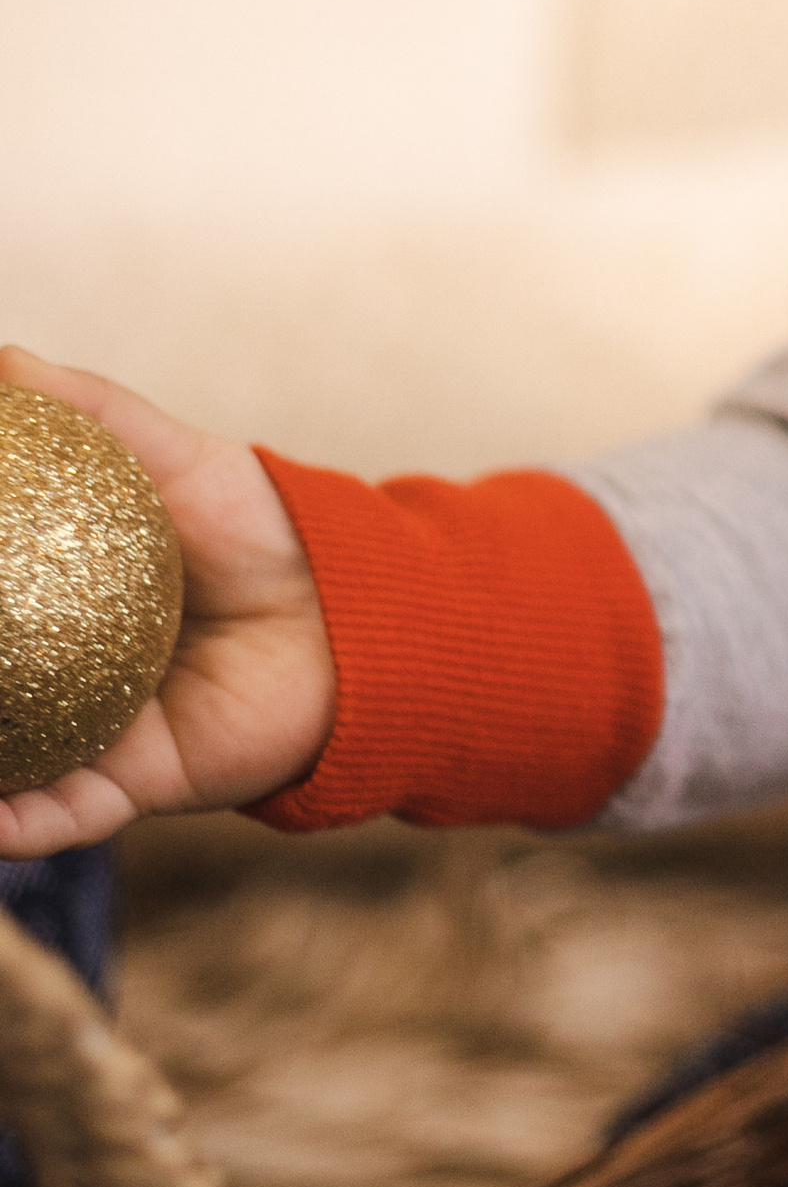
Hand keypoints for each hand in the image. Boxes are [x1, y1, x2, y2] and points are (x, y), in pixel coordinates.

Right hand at [0, 348, 335, 857]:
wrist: (353, 609)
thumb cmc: (257, 524)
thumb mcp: (164, 456)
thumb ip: (85, 412)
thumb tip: (2, 361)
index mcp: (41, 600)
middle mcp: (46, 674)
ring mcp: (81, 735)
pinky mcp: (132, 785)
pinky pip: (63, 816)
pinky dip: (20, 825)